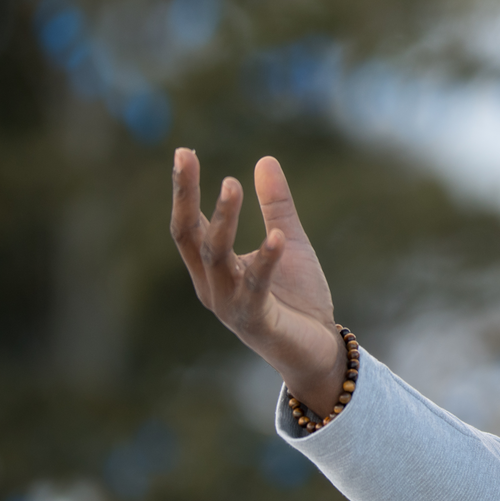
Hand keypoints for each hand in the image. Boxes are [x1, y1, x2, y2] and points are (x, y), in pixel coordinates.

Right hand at [170, 149, 345, 411]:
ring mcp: (230, 304)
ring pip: (217, 257)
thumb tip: (265, 160)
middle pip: (190, 236)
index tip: (183, 151)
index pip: (188, 224)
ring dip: (223, 220)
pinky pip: (256, 287)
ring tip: (232, 184)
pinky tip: (275, 236)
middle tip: (187, 156)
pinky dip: (265, 260)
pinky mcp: (257, 320)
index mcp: (213, 268)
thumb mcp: (287, 242)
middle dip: (186, 196)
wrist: (316, 349)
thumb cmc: (297, 298)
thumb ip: (275, 207)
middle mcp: (212, 286)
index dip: (183, 189)